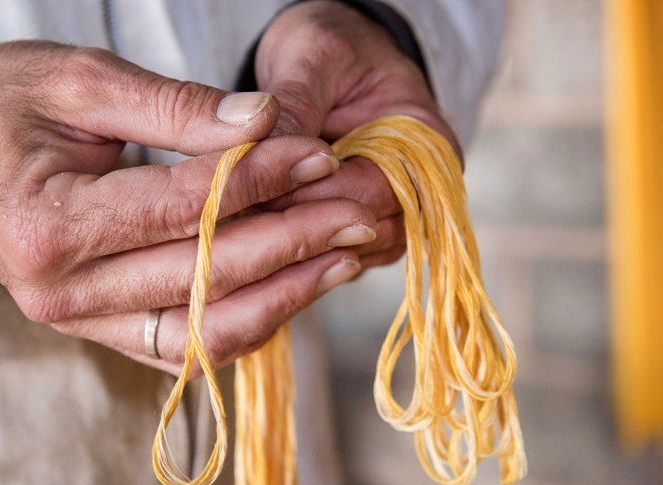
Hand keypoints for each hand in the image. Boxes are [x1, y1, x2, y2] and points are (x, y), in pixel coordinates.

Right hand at [0, 40, 377, 373]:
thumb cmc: (7, 106)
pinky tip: (296, 287)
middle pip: (204, 275)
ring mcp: (85, 324)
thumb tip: (264, 122)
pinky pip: (191, 347)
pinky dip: (249, 321)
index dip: (257, 181)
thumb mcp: (79, 81)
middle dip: (291, 241)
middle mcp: (63, 294)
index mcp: (49, 226)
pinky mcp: (108, 333)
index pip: (182, 210)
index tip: (316, 154)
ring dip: (284, 295)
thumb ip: (173, 106)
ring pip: (206, 329)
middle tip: (356, 213)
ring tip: (344, 257)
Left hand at [254, 0, 461, 268]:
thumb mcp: (314, 56)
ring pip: (342, 252)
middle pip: (358, 231)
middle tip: (236, 210)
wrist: (333, 64)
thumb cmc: (332, 51)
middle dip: (296, 221)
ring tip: (243, 220)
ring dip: (293, 241)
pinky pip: (329, 254)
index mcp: (426, 145)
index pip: (369, 190)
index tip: (251, 187)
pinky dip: (294, 247)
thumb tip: (259, 148)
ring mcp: (392, 219)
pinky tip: (257, 231)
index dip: (308, 193)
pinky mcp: (361, 232)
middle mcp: (419, 193)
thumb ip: (295, 103)